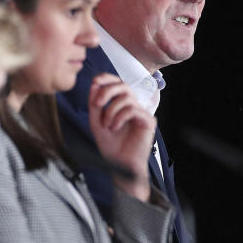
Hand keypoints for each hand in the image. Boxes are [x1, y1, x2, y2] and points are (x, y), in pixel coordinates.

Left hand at [86, 73, 154, 200]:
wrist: (119, 164)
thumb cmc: (111, 146)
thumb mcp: (96, 122)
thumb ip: (95, 105)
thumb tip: (94, 84)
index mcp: (120, 105)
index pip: (116, 83)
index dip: (106, 78)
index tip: (94, 81)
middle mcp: (132, 106)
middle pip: (123, 85)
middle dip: (107, 91)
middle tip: (97, 104)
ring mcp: (141, 113)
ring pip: (127, 97)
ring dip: (111, 110)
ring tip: (107, 125)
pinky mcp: (148, 121)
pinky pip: (133, 109)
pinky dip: (119, 117)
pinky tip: (114, 128)